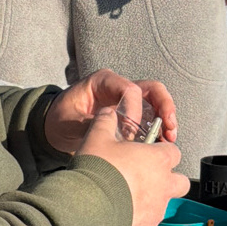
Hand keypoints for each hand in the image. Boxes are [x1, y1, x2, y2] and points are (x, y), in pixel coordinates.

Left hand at [43, 68, 176, 152]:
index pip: (129, 89)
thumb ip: (92, 124)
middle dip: (165, 107)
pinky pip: (151, 119)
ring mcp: (128, 101)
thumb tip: (114, 133)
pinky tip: (162, 144)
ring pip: (156, 103)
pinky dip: (159, 130)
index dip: (135, 109)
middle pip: (151, 90)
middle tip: (170, 127)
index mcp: (103, 81)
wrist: (56, 128)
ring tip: (170, 138)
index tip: (132, 131)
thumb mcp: (70, 122)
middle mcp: (119, 87)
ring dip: (166, 120)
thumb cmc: (60, 119)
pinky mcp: (132, 116)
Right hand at [78, 107, 182, 225]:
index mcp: (157, 160)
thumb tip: (109, 113)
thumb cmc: (98, 172)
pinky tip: (122, 210)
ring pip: (166, 202)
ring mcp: (158, 208)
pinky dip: (141, 215)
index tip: (150, 151)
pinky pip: (150, 220)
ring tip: (130, 195)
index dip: (163, 151)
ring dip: (154, 198)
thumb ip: (106, 121)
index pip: (174, 151)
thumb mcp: (97, 137)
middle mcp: (164, 185)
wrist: (88, 208)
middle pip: (181, 181)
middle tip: (148, 176)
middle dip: (169, 178)